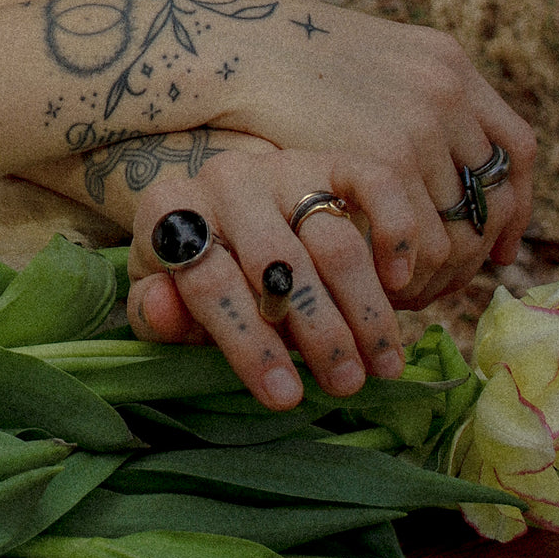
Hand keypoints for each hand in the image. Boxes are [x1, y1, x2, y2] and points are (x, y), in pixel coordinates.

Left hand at [125, 148, 421, 410]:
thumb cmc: (192, 275)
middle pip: (279, 265)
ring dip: (365, 310)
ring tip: (382, 365)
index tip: (284, 396)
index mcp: (168, 212)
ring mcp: (281, 167)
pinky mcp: (331, 161)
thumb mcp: (164, 302)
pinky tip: (402, 285)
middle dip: (318, 334)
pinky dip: (396, 234)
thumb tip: (162, 308)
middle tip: (345, 385)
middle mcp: (224, 180)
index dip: (248, 345)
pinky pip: (375, 186)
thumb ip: (156, 314)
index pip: (209, 283)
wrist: (225, 217)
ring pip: (334, 241)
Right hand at [216, 0, 534, 308]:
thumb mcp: (362, 65)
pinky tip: (390, 282)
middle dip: (480, 245)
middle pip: (494, 191)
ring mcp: (423, 123)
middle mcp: (449, 92)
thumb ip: (401, 100)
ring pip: (461, 221)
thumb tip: (422, 156)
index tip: (499, 244)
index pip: (514, 148)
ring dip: (443, 266)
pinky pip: (422, 234)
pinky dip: (409, 267)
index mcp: (449, 64)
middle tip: (455, 279)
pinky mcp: (386, 156)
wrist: (242, 49)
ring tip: (417, 291)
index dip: (514, 202)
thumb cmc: (283, 66)